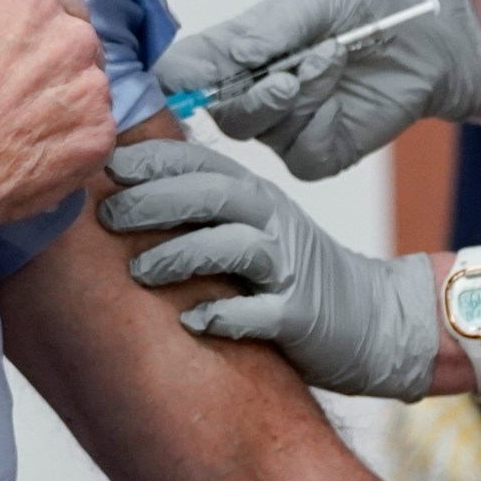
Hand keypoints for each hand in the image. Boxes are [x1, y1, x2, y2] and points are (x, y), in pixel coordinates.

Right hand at [0, 0, 115, 226]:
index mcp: (33, 0)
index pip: (51, 2)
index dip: (25, 28)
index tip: (1, 54)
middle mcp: (73, 39)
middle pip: (75, 41)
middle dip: (48, 60)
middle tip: (6, 91)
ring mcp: (91, 92)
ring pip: (87, 86)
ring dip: (62, 98)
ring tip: (18, 123)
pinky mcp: (99, 140)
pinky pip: (94, 131)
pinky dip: (70, 139)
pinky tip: (32, 148)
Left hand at [101, 141, 438, 400]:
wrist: (372, 319)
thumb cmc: (290, 274)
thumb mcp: (251, 226)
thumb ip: (202, 208)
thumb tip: (122, 194)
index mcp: (255, 197)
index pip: (201, 163)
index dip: (155, 159)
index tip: (108, 164)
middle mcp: (272, 222)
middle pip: (212, 196)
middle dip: (155, 201)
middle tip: (107, 216)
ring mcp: (288, 268)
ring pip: (233, 246)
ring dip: (181, 254)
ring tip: (139, 271)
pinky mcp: (300, 316)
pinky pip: (260, 312)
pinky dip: (224, 314)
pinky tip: (192, 321)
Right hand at [155, 0, 480, 179]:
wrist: (428, 39)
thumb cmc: (366, 7)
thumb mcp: (317, 0)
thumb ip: (270, 28)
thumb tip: (231, 56)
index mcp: (236, 51)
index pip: (181, 74)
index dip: (172, 83)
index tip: (180, 83)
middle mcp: (250, 93)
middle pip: (219, 112)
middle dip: (256, 93)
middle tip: (291, 74)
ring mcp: (281, 128)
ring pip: (260, 130)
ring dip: (300, 95)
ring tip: (333, 61)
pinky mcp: (315, 153)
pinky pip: (299, 156)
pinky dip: (320, 124)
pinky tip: (341, 100)